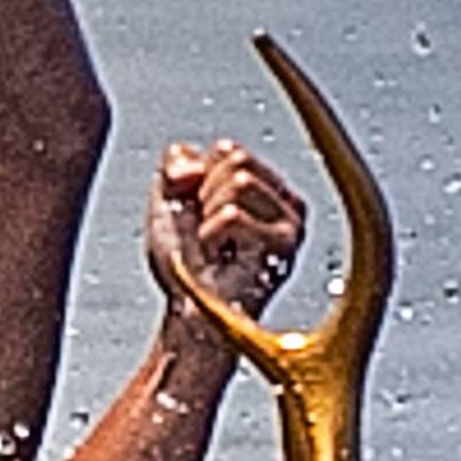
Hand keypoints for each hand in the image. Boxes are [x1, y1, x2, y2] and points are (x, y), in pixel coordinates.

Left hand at [140, 141, 305, 324]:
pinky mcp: (286, 245)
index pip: (228, 149)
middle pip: (238, 159)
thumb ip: (176, 164)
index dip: (196, 180)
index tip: (198, 214)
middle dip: (205, 197)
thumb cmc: (182, 262)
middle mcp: (286, 200)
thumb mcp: (167, 199)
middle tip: (207, 234)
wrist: (187, 310)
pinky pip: (235, 215)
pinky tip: (221, 259)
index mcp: (264, 184)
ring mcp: (292, 222)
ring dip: (209, 219)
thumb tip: (194, 169)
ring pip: (240, 183)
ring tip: (216, 248)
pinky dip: (211, 236)